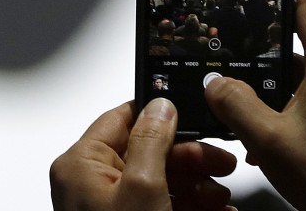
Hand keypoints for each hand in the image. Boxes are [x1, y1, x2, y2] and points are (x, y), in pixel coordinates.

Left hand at [50, 99, 236, 210]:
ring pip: (161, 182)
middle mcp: (93, 184)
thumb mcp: (143, 187)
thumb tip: (160, 105)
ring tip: (223, 196)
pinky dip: (192, 208)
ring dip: (198, 186)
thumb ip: (152, 140)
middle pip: (148, 151)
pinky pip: (163, 208)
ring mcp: (112, 210)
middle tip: (222, 162)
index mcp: (81, 165)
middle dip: (190, 158)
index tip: (194, 114)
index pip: (121, 119)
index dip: (159, 115)